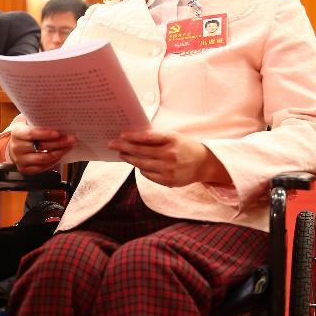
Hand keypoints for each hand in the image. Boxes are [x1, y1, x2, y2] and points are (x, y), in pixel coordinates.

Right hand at [9, 123, 75, 174]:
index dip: (45, 134)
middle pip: (40, 147)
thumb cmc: (26, 132)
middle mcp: (16, 148)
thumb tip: (58, 121)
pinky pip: (43, 167)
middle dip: (58, 143)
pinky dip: (54, 161)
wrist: (16, 146)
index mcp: (17, 133)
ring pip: (43, 158)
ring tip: (68, 147)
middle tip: (71, 139)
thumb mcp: (28, 123)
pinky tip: (60, 155)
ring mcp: (20, 160)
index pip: (31, 134)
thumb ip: (39, 122)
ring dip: (59, 153)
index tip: (58, 133)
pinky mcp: (25, 170)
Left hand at [108, 129, 229, 186]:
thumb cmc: (185, 147)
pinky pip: (147, 175)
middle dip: (124, 147)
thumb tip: (134, 137)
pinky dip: (141, 169)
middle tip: (112, 144)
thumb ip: (157, 138)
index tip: (121, 135)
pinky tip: (137, 165)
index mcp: (171, 140)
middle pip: (140, 151)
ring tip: (122, 154)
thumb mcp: (174, 137)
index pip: (147, 137)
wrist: (203, 164)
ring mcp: (168, 169)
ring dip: (129, 159)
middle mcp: (169, 154)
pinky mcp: (167, 180)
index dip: (132, 136)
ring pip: (141, 164)